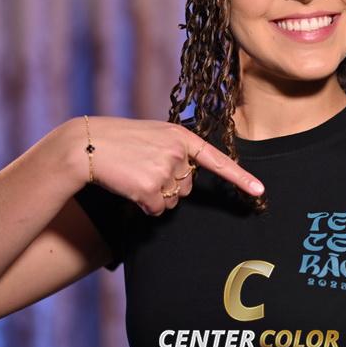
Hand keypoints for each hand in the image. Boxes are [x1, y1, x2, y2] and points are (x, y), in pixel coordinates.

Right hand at [65, 116, 264, 216]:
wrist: (86, 144)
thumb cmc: (117, 140)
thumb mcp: (152, 136)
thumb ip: (174, 151)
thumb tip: (185, 182)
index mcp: (181, 136)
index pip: (216, 160)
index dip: (240, 178)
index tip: (259, 191)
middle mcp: (178, 152)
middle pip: (187, 187)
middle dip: (168, 186)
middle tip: (142, 170)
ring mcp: (166, 170)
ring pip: (172, 201)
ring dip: (155, 197)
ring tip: (133, 176)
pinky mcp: (151, 188)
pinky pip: (156, 210)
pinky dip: (143, 206)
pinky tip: (128, 188)